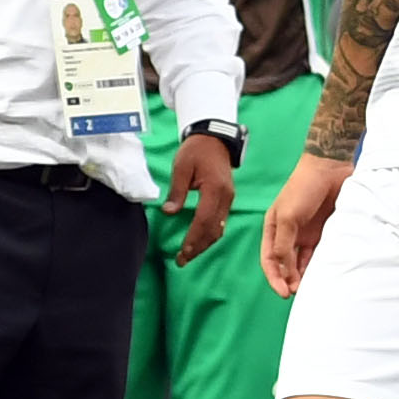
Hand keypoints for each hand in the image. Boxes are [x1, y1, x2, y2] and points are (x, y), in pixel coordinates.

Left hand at [163, 130, 236, 263]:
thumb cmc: (196, 150)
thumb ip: (176, 191)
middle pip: (214, 229)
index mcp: (215, 189)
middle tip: (182, 260)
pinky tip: (200, 241)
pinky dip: (210, 234)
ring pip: (220, 228)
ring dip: (205, 244)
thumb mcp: (181, 167)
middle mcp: (226, 197)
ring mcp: (229, 199)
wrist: (215, 138)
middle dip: (198, 247)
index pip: (204, 221)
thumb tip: (169, 212)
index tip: (182, 253)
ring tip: (189, 255)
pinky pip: (221, 221)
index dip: (193, 239)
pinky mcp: (228, 198)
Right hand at [263, 151, 352, 295]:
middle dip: (290, 280)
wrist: (330, 168)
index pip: (270, 260)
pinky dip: (319, 264)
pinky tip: (323, 272)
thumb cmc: (303, 188)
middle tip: (299, 292)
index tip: (284, 293)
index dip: (274, 278)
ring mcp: (306, 233)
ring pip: (303, 261)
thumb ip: (283, 244)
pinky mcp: (324, 231)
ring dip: (305, 275)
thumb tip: (283, 270)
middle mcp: (288, 233)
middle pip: (286, 264)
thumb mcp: (288, 216)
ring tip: (312, 286)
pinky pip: (319, 253)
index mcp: (273, 228)